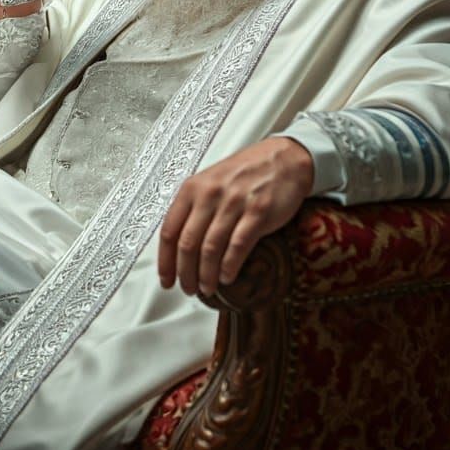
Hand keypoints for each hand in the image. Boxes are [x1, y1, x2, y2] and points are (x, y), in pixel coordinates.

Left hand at [158, 137, 313, 296]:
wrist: (283, 159)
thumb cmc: (245, 174)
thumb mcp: (211, 182)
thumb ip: (194, 207)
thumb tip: (178, 246)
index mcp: (193, 188)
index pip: (169, 231)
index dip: (165, 261)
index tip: (167, 281)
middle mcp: (209, 194)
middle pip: (187, 244)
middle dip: (185, 273)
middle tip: (189, 289)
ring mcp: (234, 203)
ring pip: (210, 249)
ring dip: (207, 275)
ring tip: (207, 289)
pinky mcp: (258, 212)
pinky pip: (237, 246)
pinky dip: (229, 267)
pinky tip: (227, 278)